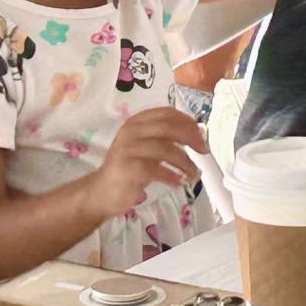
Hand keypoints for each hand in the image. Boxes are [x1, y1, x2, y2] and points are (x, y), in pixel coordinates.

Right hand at [84, 108, 207, 218]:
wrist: (103, 192)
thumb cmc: (130, 169)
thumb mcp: (148, 148)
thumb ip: (166, 138)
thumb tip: (197, 135)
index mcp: (136, 122)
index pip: (167, 113)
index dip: (187, 122)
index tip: (200, 135)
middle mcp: (131, 131)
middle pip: (167, 127)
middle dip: (190, 138)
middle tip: (203, 151)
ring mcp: (127, 149)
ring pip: (164, 150)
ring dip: (184, 162)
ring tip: (193, 174)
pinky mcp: (128, 169)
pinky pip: (157, 170)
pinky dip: (172, 177)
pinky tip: (178, 182)